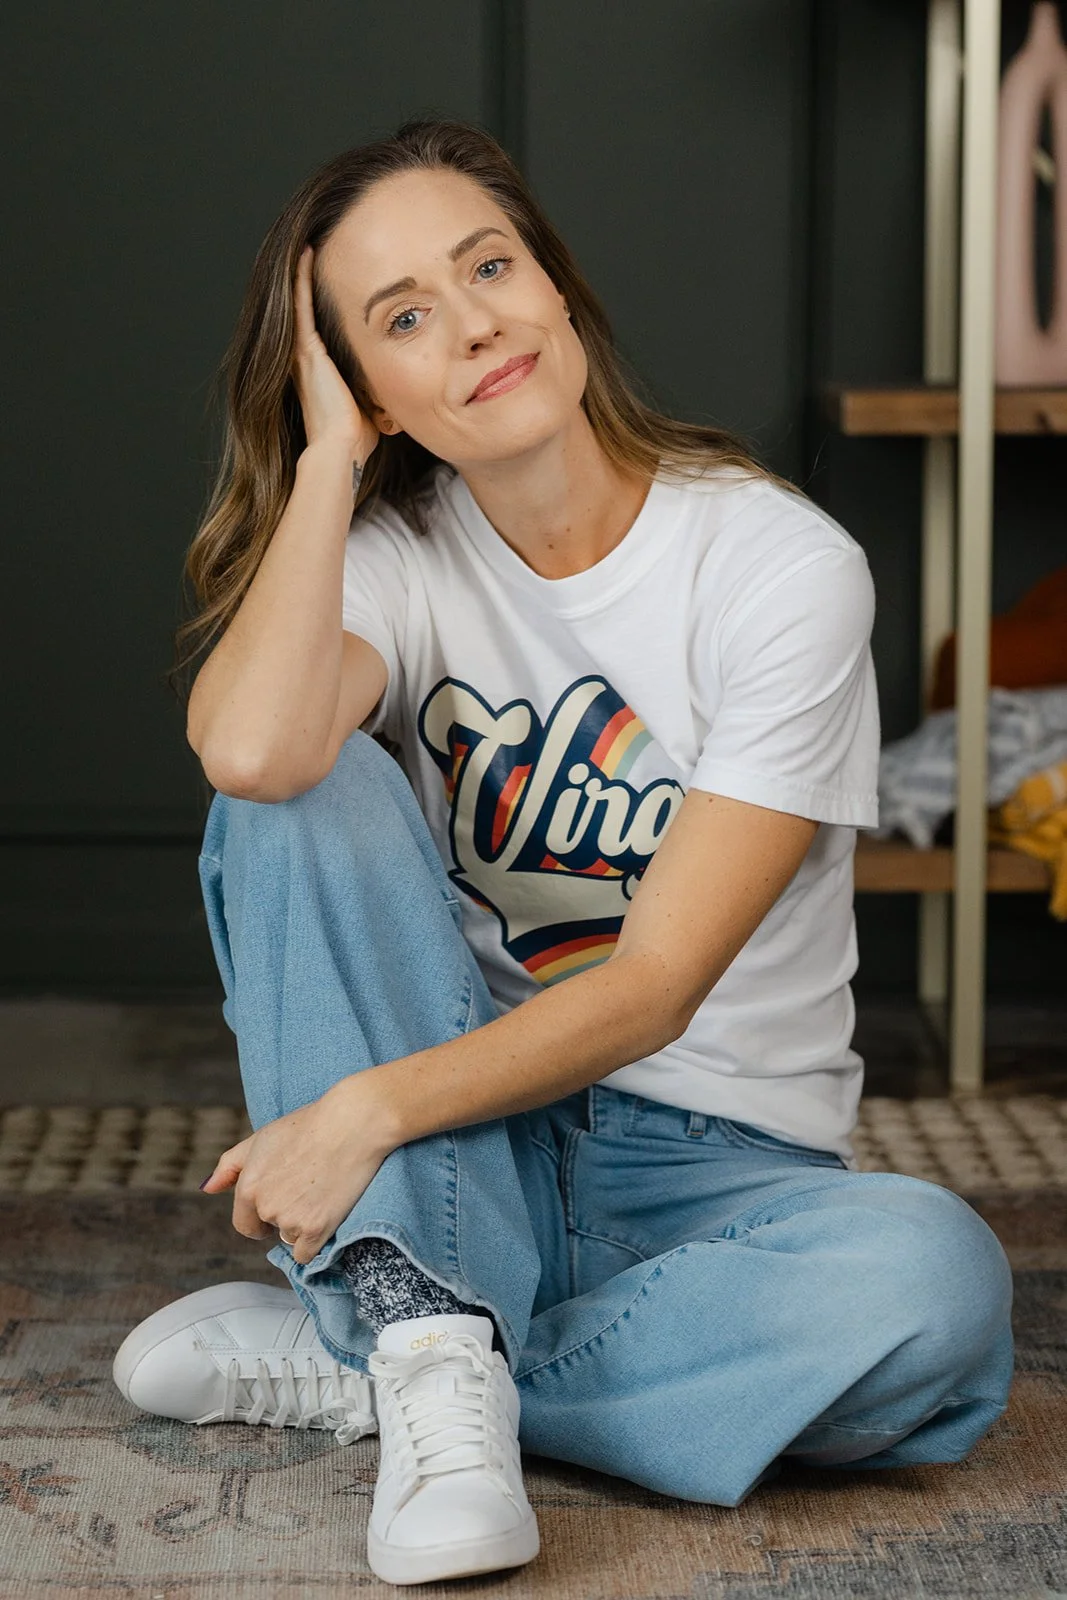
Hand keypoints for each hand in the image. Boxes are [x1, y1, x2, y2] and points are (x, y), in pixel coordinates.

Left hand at [199, 1075, 396, 1265]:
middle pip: (271, 1229)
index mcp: (248, 1188)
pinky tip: (328, 1213)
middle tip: (308, 1186)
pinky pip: (307, 1254)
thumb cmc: (308, 1125)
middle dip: (285, 1215)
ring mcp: (291, 1220)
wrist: (353, 1123)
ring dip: (304, 1225)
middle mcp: (265, 1207)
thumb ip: (230, 1166)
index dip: (260, 1218)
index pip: (245, 1224)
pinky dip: (316, 1241)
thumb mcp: (261, 1138)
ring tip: (321, 1190)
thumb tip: (207, 1189)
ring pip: (291, 1239)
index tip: (281, 1204)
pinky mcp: (317, 1229)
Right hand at [292, 244, 380, 463]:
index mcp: (321, 369)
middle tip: (323, 247)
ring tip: (314, 239)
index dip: (329, 302)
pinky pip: (301, 303)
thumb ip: (381, 393)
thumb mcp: (371, 406)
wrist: (341, 448)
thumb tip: (400, 401)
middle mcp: (307, 357)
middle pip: (310, 308)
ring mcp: (304, 351)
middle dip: (316, 279)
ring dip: (306, 272)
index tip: (341, 280)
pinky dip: (301, 277)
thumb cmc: (357, 437)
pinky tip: (307, 250)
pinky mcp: (305, 348)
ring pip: (301, 300)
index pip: (324, 326)